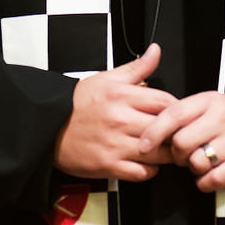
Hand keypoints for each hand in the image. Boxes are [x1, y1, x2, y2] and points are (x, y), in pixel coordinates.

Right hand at [54, 44, 175, 181]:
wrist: (48, 127)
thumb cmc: (77, 104)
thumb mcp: (107, 79)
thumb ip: (137, 68)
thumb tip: (155, 51)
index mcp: (121, 96)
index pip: (166, 102)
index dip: (177, 110)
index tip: (176, 115)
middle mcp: (120, 120)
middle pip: (166, 129)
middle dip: (174, 133)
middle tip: (174, 135)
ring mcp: (115, 144)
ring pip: (159, 153)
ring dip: (165, 153)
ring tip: (161, 149)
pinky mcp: (109, 165)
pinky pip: (143, 173)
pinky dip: (150, 170)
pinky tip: (146, 162)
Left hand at [138, 91, 224, 192]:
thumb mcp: (211, 105)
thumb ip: (184, 114)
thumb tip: (151, 129)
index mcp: (209, 101)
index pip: (173, 114)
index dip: (154, 132)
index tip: (143, 145)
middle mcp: (221, 119)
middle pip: (180, 142)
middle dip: (176, 154)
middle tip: (183, 155)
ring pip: (195, 162)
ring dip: (192, 168)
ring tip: (201, 162)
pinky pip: (211, 179)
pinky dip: (205, 182)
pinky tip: (209, 176)